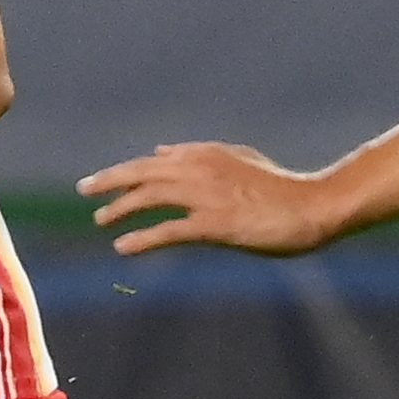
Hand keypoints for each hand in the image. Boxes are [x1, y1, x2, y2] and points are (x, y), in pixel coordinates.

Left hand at [81, 141, 355, 257]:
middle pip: (142, 172)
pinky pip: (168, 231)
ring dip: (120, 208)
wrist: (314, 207)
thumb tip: (161, 151)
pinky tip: (123, 247)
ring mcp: (206, 196)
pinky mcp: (214, 224)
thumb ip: (198, 155)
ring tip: (100, 219)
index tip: (104, 182)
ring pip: (149, 197)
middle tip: (84, 190)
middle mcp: (200, 169)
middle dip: (109, 180)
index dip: (126, 172)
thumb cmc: (281, 187)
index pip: (153, 161)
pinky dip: (142, 238)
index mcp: (205, 154)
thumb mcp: (238, 159)